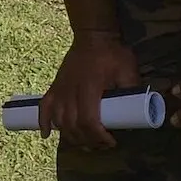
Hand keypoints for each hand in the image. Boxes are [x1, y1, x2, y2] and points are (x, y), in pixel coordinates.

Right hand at [41, 31, 141, 148]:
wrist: (93, 35)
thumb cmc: (113, 54)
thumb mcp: (128, 71)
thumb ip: (132, 92)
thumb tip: (137, 115)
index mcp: (89, 88)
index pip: (89, 120)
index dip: (98, 136)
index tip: (111, 141)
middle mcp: (71, 91)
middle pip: (73, 125)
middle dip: (87, 140)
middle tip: (101, 144)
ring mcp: (60, 89)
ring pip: (59, 120)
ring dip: (70, 136)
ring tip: (85, 142)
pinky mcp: (55, 86)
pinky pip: (44, 107)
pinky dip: (43, 122)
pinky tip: (46, 134)